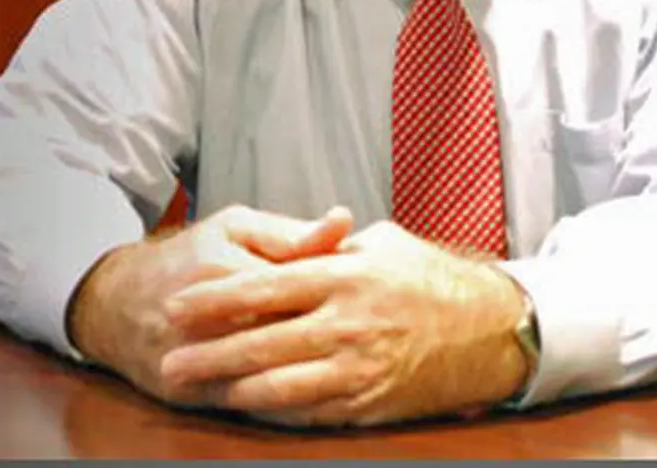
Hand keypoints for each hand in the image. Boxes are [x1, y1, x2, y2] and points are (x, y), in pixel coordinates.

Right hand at [67, 204, 353, 402]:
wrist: (120, 303)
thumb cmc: (190, 255)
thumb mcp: (237, 227)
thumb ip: (291, 231)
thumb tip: (343, 221)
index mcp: (221, 266)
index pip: (293, 283)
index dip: (335, 291)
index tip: (369, 292)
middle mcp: (205, 316)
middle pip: (282, 331)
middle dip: (327, 334)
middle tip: (370, 332)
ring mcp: (195, 358)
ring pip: (266, 373)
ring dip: (311, 373)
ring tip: (350, 367)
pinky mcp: (189, 392)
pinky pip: (245, 404)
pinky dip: (281, 404)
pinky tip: (315, 398)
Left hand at [159, 221, 528, 426]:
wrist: (487, 330)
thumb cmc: (432, 279)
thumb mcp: (384, 245)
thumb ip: (333, 247)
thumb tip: (297, 243)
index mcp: (346, 274)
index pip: (267, 285)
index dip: (218, 297)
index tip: (179, 305)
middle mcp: (347, 321)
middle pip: (262, 339)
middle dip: (209, 351)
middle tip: (169, 358)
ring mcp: (358, 366)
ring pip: (279, 384)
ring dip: (231, 387)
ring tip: (195, 388)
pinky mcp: (368, 402)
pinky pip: (310, 412)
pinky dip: (273, 412)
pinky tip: (246, 407)